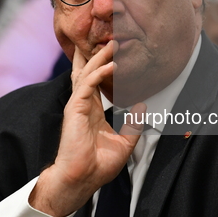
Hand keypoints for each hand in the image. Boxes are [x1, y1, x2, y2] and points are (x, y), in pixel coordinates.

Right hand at [29, 41, 145, 216]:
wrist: (82, 179)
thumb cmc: (97, 165)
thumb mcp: (124, 143)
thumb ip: (133, 124)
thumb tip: (142, 105)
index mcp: (92, 109)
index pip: (95, 80)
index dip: (102, 64)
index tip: (112, 50)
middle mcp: (83, 103)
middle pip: (88, 70)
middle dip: (99, 53)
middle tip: (111, 37)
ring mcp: (77, 105)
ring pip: (87, 72)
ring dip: (100, 57)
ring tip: (113, 43)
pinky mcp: (74, 108)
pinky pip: (87, 84)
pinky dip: (99, 72)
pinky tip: (112, 64)